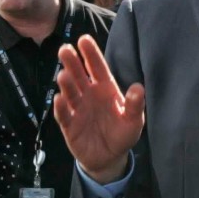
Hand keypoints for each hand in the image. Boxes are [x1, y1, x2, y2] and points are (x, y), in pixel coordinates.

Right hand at [53, 34, 143, 183]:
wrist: (110, 158)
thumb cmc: (122, 134)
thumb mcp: (133, 121)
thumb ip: (135, 105)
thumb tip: (139, 87)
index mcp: (105, 89)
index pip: (97, 68)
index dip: (91, 54)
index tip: (84, 39)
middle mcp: (89, 95)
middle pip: (79, 76)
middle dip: (72, 63)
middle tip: (65, 49)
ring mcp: (78, 109)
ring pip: (70, 93)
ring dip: (66, 84)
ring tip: (63, 75)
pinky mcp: (70, 126)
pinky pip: (64, 115)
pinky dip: (61, 108)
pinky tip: (59, 99)